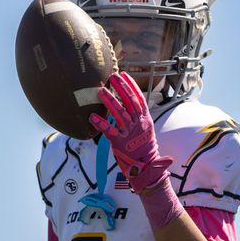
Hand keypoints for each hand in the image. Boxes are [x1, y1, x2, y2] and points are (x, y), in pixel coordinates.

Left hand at [90, 72, 172, 193]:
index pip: (139, 98)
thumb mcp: (147, 129)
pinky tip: (92, 116)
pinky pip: (109, 131)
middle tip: (112, 76)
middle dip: (121, 87)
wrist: (147, 166)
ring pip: (119, 113)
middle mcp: (138, 124)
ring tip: (101, 91)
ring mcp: (129, 133)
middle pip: (129, 102)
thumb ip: (139, 116)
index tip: (124, 75)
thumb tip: (131, 103)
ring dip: (110, 101)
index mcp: (145, 119)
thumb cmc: (145, 147)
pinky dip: (100, 123)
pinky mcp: (120, 143)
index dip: (131, 86)